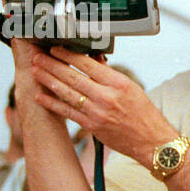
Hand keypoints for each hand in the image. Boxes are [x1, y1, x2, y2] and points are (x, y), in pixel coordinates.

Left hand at [30, 46, 175, 164]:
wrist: (152, 141)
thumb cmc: (144, 115)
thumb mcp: (132, 88)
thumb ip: (110, 76)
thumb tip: (93, 62)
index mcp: (119, 83)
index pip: (88, 64)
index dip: (68, 55)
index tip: (56, 49)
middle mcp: (107, 96)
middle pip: (73, 76)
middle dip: (52, 65)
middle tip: (39, 58)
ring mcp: (98, 112)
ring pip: (67, 93)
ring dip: (48, 81)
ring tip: (37, 71)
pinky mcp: (92, 126)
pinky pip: (67, 112)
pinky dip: (52, 103)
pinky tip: (41, 96)